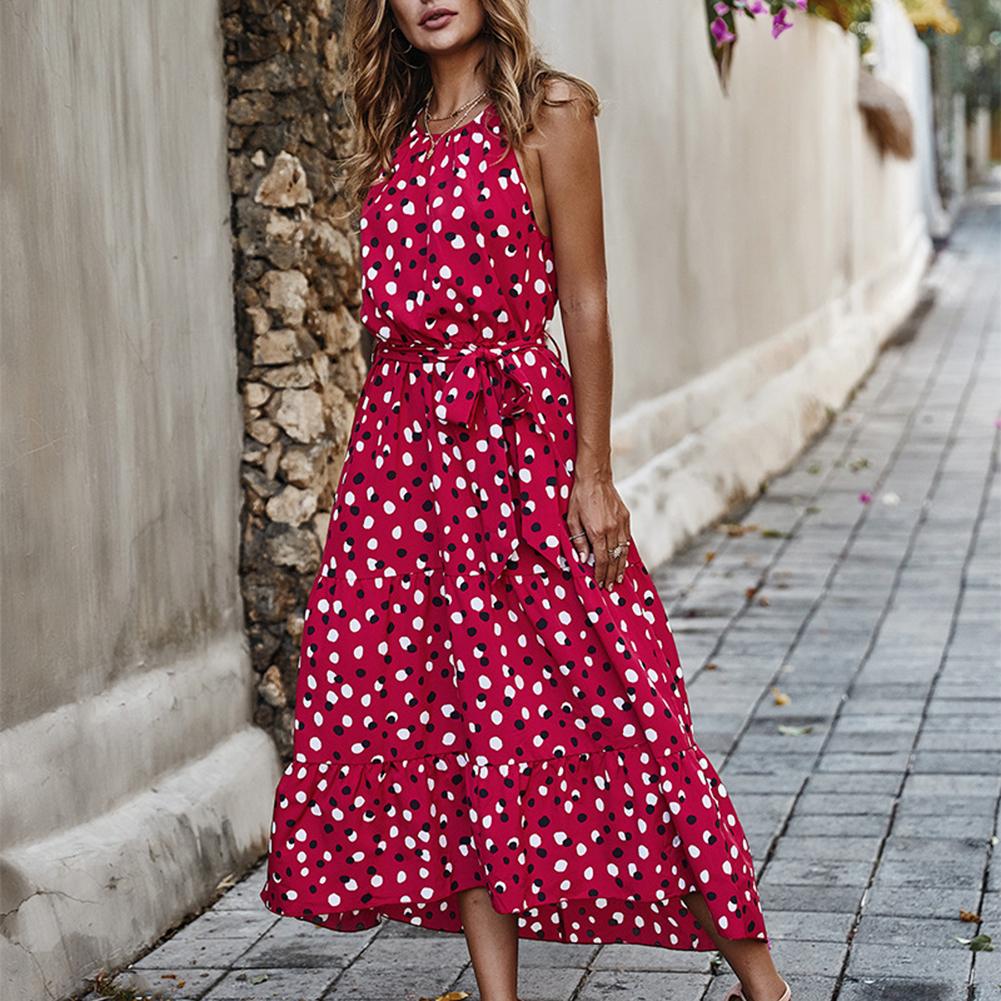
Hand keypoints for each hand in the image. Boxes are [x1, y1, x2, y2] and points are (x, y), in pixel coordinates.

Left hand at [566, 473, 630, 588]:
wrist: (595, 477)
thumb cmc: (579, 497)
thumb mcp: (572, 519)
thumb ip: (578, 541)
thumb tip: (584, 560)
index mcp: (597, 531)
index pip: (601, 559)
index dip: (600, 573)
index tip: (600, 583)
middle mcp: (612, 529)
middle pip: (613, 558)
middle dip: (611, 574)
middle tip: (610, 586)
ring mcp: (621, 523)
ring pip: (623, 551)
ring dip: (620, 567)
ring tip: (618, 578)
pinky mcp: (626, 518)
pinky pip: (627, 540)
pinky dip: (625, 552)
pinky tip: (623, 560)